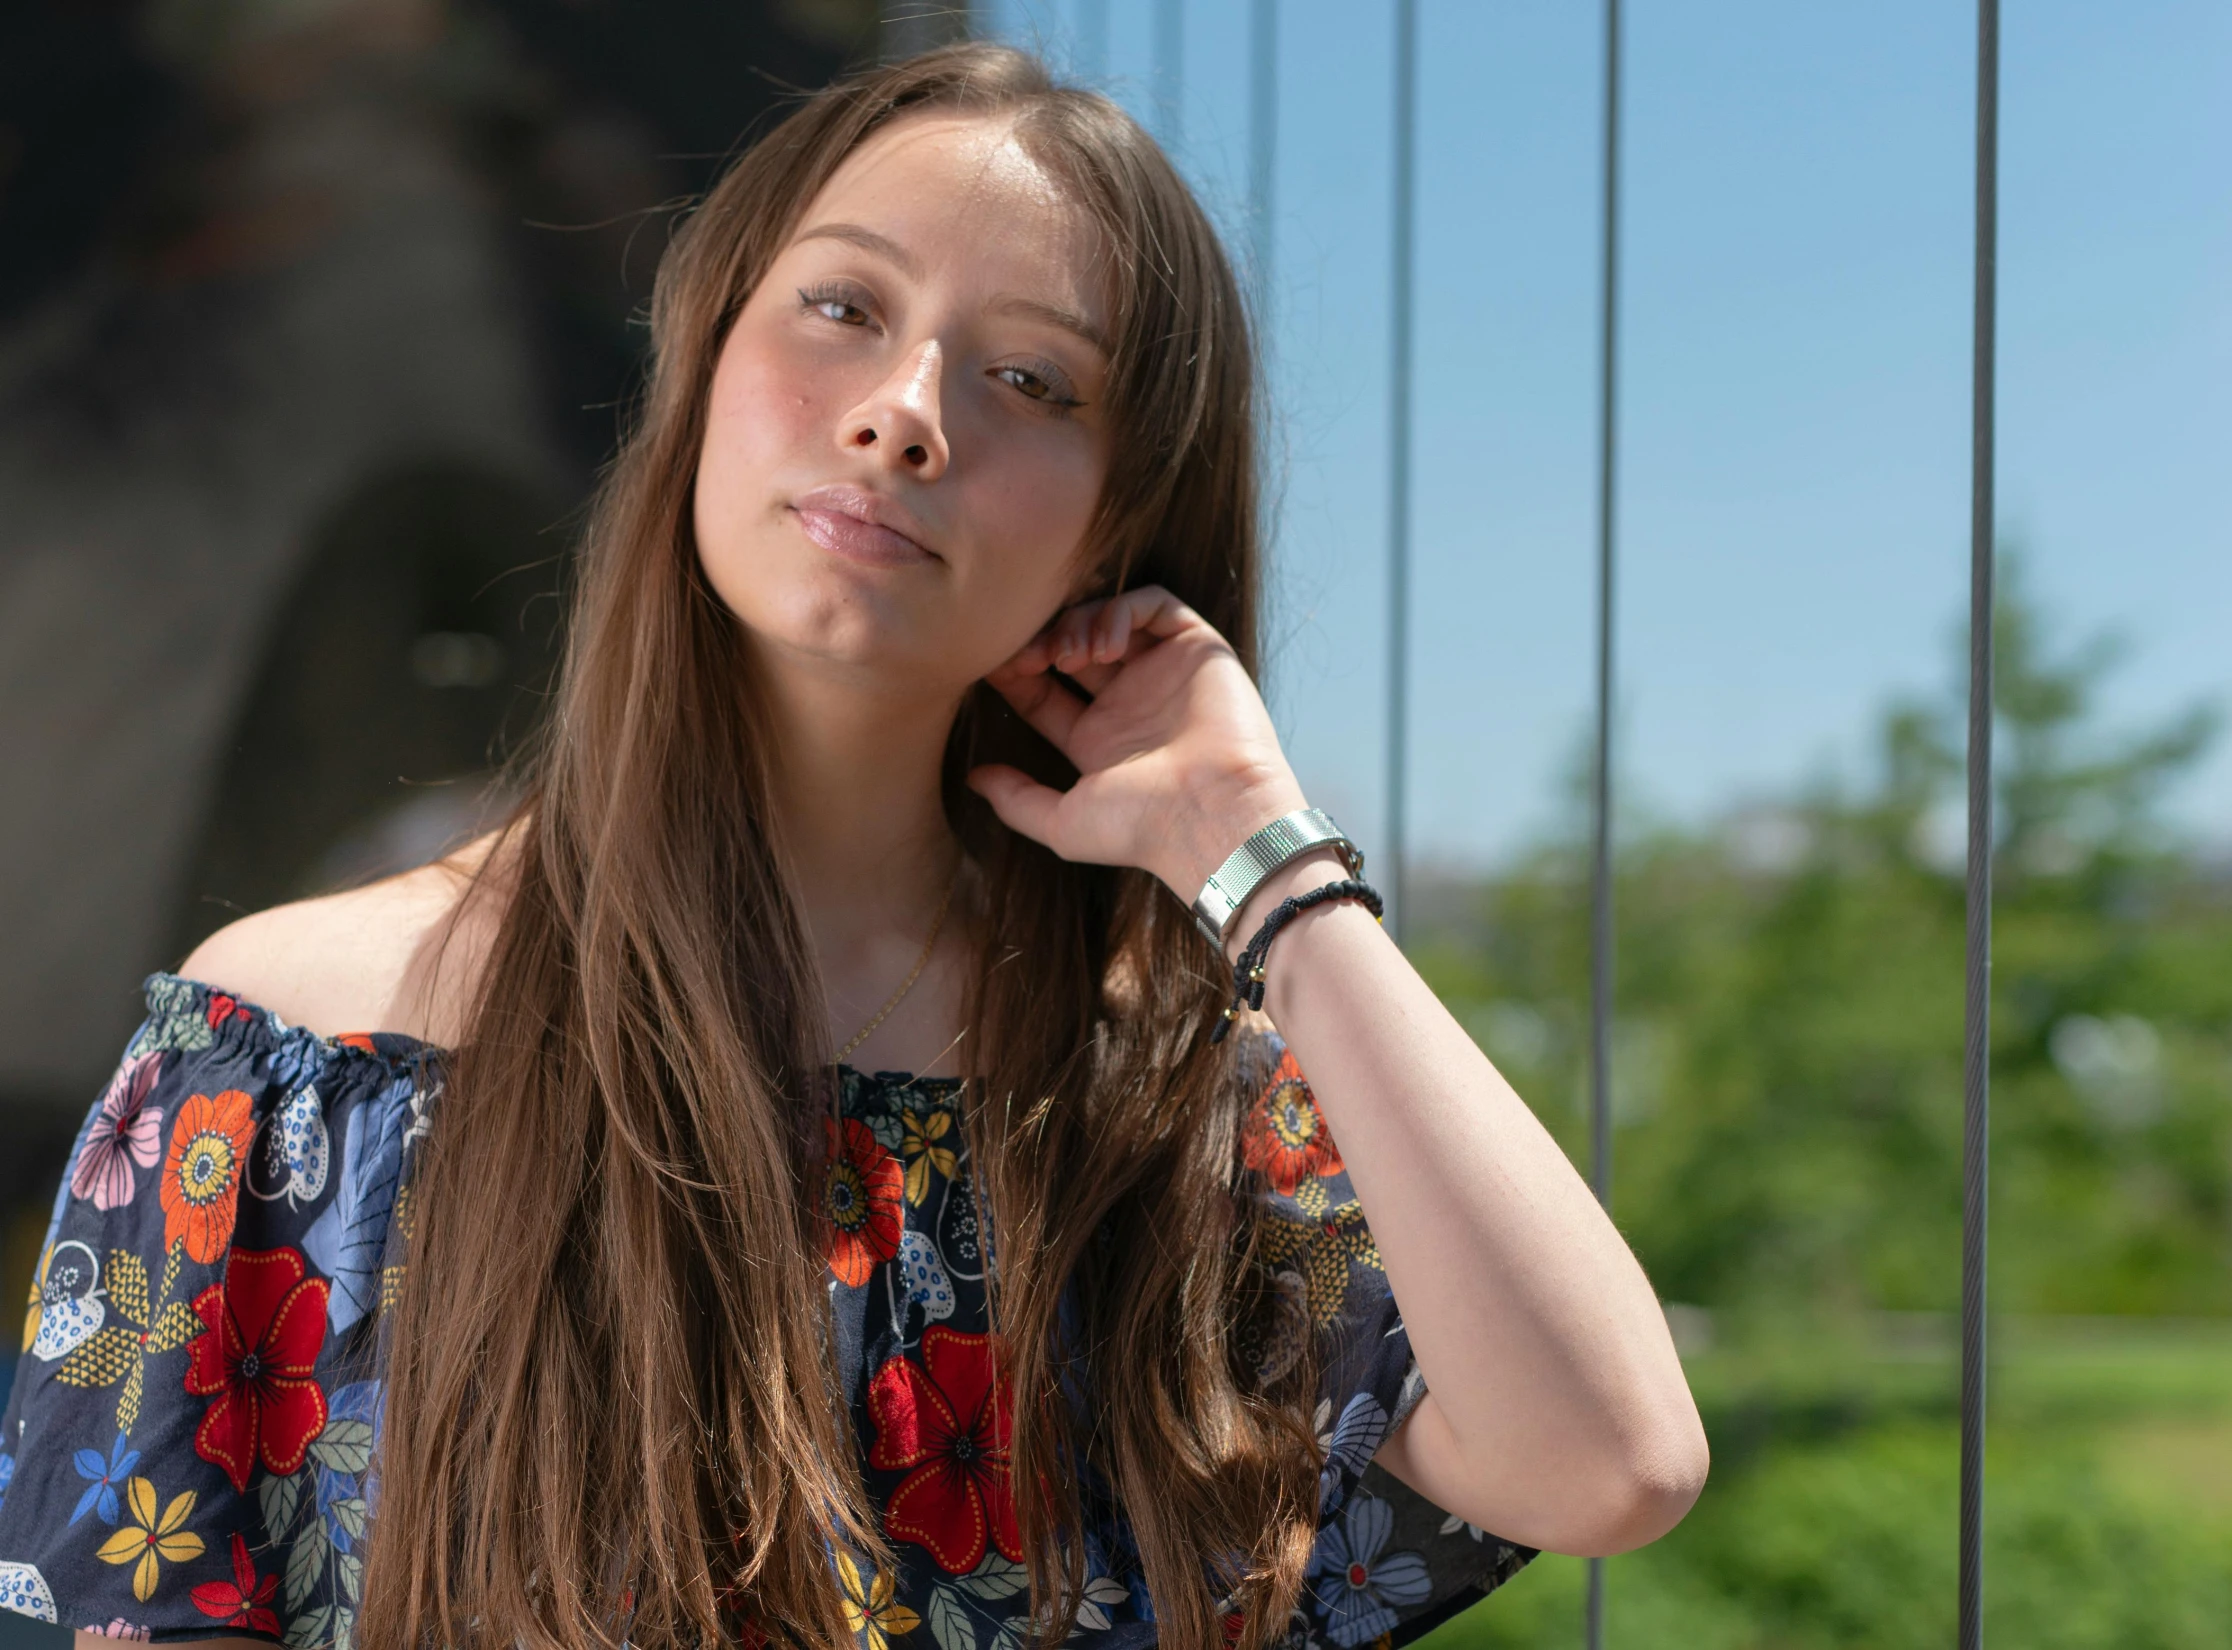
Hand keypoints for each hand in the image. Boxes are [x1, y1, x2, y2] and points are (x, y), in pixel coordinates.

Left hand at [965, 586, 1308, 901]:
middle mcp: (1129, 703)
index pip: (1043, 691)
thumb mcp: (1063, 822)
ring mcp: (1163, 674)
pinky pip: (1156, 605)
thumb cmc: (1144, 829)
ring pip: (1108, 619)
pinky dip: (1123, 610)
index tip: (991, 667)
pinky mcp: (1198, 650)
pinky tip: (1107, 645)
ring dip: (1079, 625)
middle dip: (1042, 641)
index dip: (1015, 673)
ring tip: (1069, 655)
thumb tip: (972, 779)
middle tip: (1027, 654)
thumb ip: (1015, 800)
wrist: (1213, 815)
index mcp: (1098, 741)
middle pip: (1071, 646)